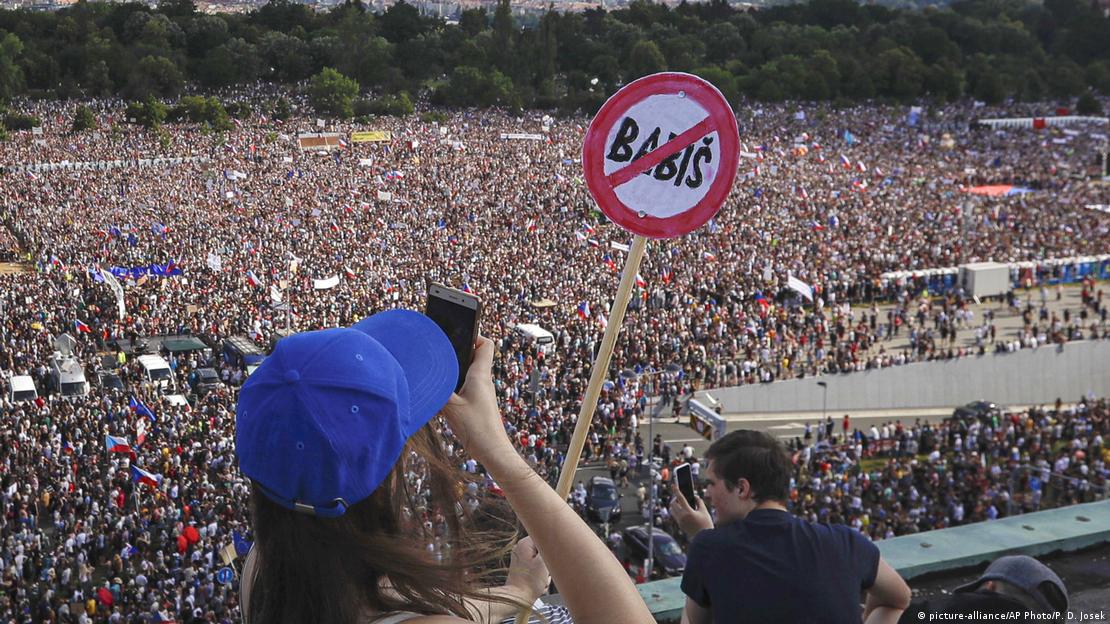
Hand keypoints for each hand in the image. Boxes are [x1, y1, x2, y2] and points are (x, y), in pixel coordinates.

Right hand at [441, 337, 512, 464]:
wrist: (492, 451)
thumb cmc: (475, 428)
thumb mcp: (450, 407)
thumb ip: (438, 389)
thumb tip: (425, 377)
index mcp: (480, 375)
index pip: (485, 344)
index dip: (474, 334)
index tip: (456, 333)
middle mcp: (483, 381)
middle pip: (474, 356)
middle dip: (458, 351)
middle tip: (440, 351)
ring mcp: (482, 393)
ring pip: (468, 372)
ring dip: (455, 369)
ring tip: (438, 372)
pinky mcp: (478, 404)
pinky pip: (466, 386)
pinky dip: (455, 384)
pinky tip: (442, 393)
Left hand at [505, 537, 550, 601]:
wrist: (518, 598)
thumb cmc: (529, 582)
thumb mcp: (544, 562)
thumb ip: (550, 549)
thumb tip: (554, 540)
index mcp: (524, 544)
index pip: (544, 538)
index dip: (550, 550)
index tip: (551, 558)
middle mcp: (520, 550)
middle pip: (543, 552)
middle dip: (548, 564)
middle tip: (544, 571)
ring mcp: (520, 560)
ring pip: (541, 562)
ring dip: (545, 572)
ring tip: (541, 579)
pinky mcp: (523, 570)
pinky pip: (536, 570)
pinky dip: (539, 577)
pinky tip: (538, 583)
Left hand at [669, 482, 712, 537]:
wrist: (704, 538)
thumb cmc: (706, 524)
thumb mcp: (704, 512)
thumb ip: (699, 502)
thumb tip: (695, 497)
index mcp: (688, 512)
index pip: (680, 498)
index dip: (676, 490)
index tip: (673, 485)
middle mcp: (682, 517)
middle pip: (673, 504)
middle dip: (675, 498)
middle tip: (680, 497)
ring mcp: (680, 521)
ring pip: (672, 510)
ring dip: (675, 505)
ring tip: (681, 503)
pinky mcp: (680, 525)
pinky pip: (675, 515)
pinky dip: (677, 511)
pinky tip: (683, 510)